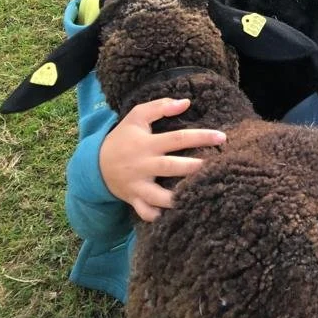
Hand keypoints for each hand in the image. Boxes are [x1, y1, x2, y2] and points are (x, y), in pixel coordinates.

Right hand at [99, 98, 225, 221]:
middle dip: (194, 168)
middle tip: (217, 166)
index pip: (178, 139)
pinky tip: (171, 215)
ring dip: (177, 198)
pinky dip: (156, 215)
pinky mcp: (133, 199)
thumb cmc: (123, 137)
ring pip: (158, 196)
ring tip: (198, 195)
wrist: (95, 163)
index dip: (201, 137)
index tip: (222, 137)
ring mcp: (138, 185)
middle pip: (171, 167)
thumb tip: (186, 102)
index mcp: (147, 144)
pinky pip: (144, 212)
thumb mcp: (137, 116)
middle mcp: (143, 165)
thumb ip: (160, 107)